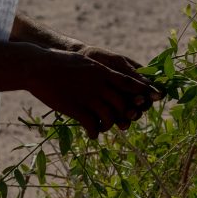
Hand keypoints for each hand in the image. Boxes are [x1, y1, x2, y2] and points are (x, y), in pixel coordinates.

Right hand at [25, 45, 164, 139]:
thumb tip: (111, 76)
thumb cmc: (60, 63)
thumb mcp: (85, 63)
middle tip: (129, 119)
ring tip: (105, 128)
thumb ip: (100, 72)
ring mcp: (89, 97)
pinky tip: (93, 134)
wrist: (39, 67)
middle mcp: (100, 85)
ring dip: (111, 125)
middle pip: (124, 103)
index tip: (158, 96)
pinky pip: (93, 125)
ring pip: (110, 116)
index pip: (130, 82)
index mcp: (103, 72)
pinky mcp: (77, 109)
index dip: (145, 90)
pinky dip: (95, 132)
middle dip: (129, 113)